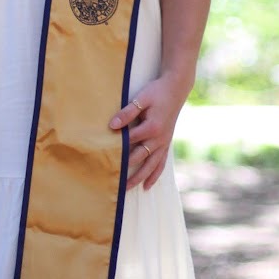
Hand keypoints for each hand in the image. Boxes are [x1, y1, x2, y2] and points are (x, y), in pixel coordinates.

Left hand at [108, 74, 185, 191]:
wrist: (176, 89)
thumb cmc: (157, 92)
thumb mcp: (141, 99)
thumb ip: (127, 113)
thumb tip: (112, 126)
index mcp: (151, 127)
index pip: (129, 141)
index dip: (116, 148)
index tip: (102, 158)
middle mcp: (158, 139)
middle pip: (139, 158)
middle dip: (126, 170)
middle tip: (112, 182)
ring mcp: (163, 143)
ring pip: (151, 166)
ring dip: (139, 178)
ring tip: (127, 189)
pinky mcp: (166, 144)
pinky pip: (161, 164)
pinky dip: (154, 175)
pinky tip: (147, 186)